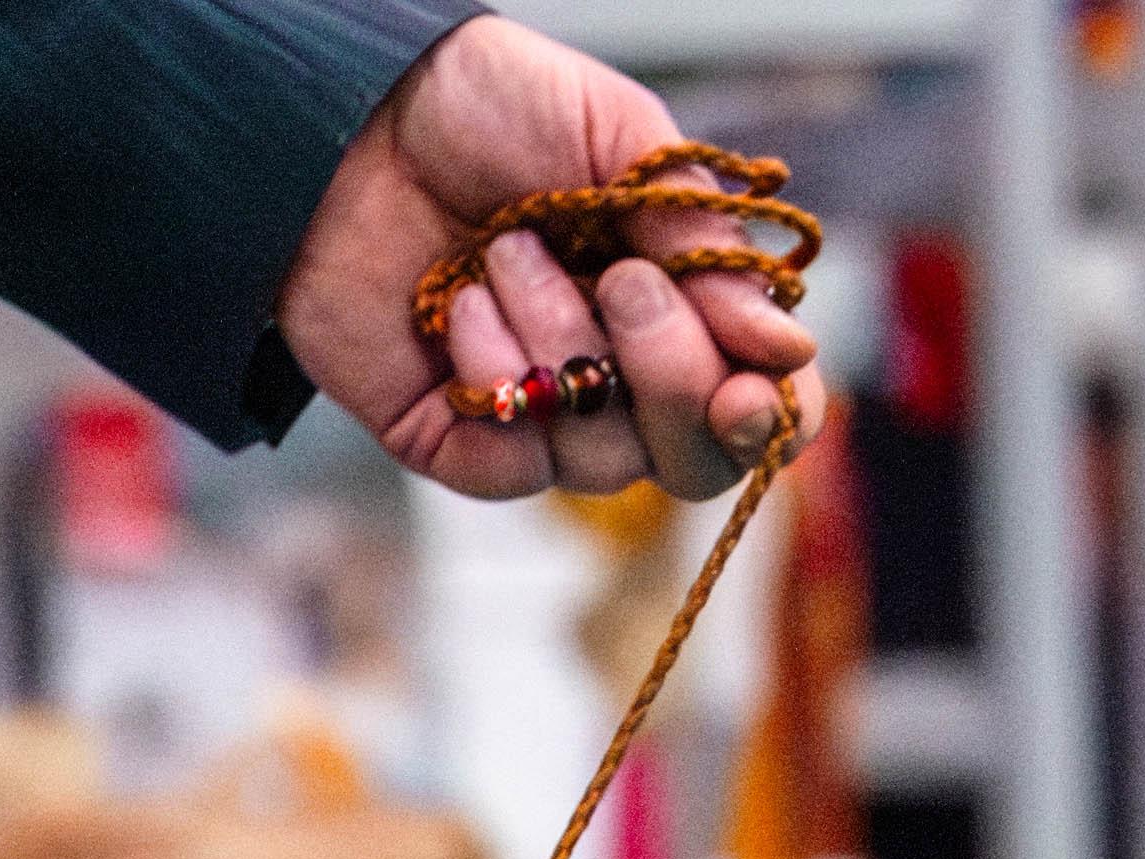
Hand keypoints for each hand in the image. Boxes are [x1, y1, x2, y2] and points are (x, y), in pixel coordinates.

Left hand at [279, 19, 817, 506]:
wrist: (357, 109)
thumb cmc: (492, 109)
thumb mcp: (623, 144)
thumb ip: (704, 247)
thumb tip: (787, 345)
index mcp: (678, 301)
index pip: (754, 402)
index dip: (767, 414)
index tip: (750, 390)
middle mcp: (617, 371)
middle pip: (693, 461)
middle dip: (672, 381)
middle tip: (622, 283)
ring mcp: (538, 412)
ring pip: (602, 462)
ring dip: (563, 346)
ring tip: (508, 252)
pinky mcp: (456, 438)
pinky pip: (510, 463)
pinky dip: (496, 380)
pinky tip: (461, 304)